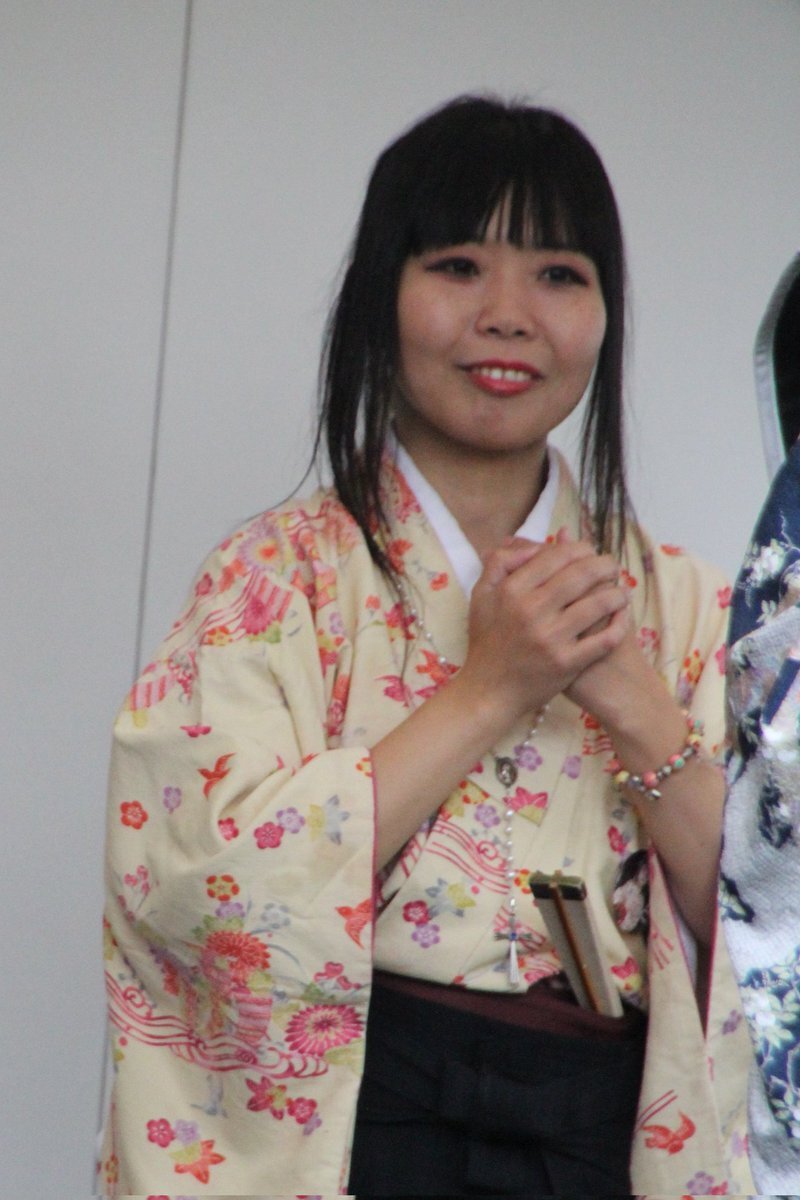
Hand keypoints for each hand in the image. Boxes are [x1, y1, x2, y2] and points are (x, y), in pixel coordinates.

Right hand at [459, 536, 629, 724]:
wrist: (489, 691)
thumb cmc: (486, 642)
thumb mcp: (481, 596)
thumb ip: (500, 564)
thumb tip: (534, 546)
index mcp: (512, 591)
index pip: (556, 557)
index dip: (579, 549)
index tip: (589, 552)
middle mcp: (532, 611)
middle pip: (581, 575)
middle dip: (605, 565)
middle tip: (612, 566)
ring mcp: (551, 638)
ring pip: (598, 604)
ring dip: (617, 593)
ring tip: (622, 590)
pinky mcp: (567, 663)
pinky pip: (604, 639)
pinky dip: (619, 625)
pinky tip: (623, 617)